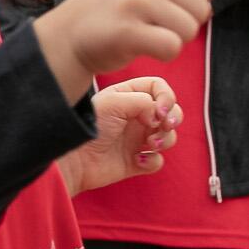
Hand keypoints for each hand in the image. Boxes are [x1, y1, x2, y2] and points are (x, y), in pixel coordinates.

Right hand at [32, 0, 214, 103]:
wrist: (67, 33)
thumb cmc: (108, 3)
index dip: (189, 1)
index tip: (162, 4)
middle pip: (201, 9)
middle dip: (183, 22)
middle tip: (151, 22)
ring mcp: (135, 0)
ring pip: (190, 29)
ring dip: (172, 38)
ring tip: (144, 32)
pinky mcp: (128, 30)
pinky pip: (173, 47)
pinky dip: (162, 54)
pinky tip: (142, 46)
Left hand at [58, 77, 181, 196]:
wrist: (75, 160)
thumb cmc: (90, 126)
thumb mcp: (114, 103)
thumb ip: (143, 101)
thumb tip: (159, 116)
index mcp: (127, 96)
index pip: (158, 87)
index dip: (166, 97)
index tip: (159, 112)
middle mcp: (135, 116)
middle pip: (171, 111)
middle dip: (174, 118)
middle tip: (162, 126)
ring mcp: (137, 138)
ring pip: (169, 136)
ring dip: (165, 140)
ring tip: (147, 144)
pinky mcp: (137, 161)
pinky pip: (159, 160)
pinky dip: (153, 161)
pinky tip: (137, 160)